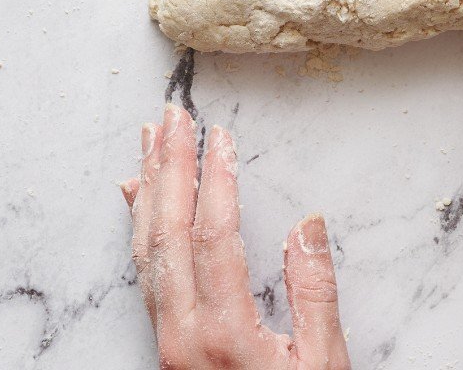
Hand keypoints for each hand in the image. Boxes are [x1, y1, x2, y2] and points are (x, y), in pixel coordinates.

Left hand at [120, 104, 349, 369]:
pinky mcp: (166, 344)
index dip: (216, 181)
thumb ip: (314, 294)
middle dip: (170, 169)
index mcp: (224, 333)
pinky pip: (144, 274)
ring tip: (152, 140)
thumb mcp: (324, 362)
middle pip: (169, 235)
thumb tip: (306, 224)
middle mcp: (183, 334)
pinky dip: (139, 229)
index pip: (213, 237)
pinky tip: (138, 200)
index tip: (222, 136)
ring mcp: (168, 340)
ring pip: (148, 252)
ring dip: (150, 190)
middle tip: (174, 116)